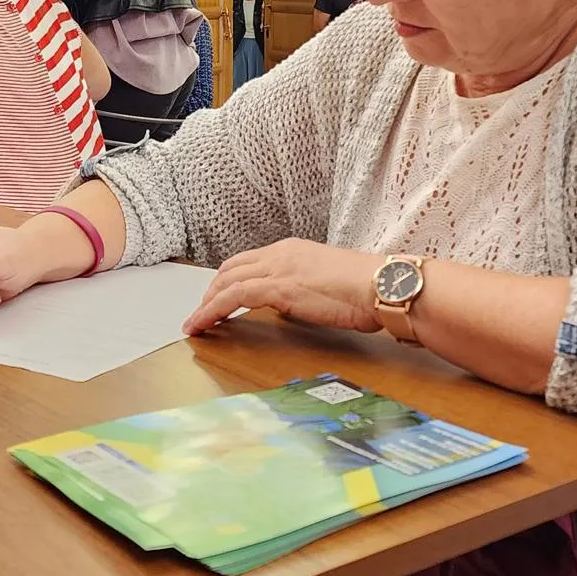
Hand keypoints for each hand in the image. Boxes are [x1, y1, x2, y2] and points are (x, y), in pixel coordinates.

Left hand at [183, 239, 383, 335]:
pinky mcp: (278, 288)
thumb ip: (303, 290)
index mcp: (293, 250)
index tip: (218, 296)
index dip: (229, 279)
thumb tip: (290, 304)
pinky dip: (211, 311)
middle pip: (231, 268)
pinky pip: (232, 298)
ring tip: (195, 322)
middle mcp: (281, 254)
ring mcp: (278, 269)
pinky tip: (201, 325)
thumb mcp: (327, 284)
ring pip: (226, 281)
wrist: (381, 287)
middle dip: (212, 290)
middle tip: (202, 311)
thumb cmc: (367, 289)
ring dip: (206, 303)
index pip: (249, 261)